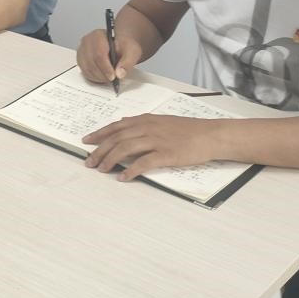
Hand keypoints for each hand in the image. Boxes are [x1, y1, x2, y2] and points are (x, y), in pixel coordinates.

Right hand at [76, 28, 142, 85]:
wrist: (119, 46)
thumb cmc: (124, 47)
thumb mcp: (132, 51)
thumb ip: (127, 62)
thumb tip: (119, 73)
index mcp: (98, 35)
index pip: (99, 54)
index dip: (105, 68)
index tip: (113, 77)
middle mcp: (87, 42)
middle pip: (91, 63)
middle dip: (103, 75)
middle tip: (113, 80)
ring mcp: (82, 51)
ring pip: (87, 69)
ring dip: (99, 77)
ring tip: (109, 78)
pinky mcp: (80, 60)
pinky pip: (85, 72)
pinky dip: (94, 78)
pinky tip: (103, 76)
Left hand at [83, 114, 227, 180]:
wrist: (211, 135)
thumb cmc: (189, 130)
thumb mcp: (163, 121)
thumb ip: (144, 124)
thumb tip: (124, 127)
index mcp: (146, 120)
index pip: (116, 126)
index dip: (100, 134)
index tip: (87, 141)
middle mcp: (148, 128)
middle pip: (117, 138)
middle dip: (99, 150)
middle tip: (89, 161)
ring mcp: (157, 140)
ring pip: (125, 148)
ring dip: (110, 159)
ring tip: (101, 169)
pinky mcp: (166, 154)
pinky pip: (143, 163)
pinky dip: (130, 170)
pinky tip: (123, 177)